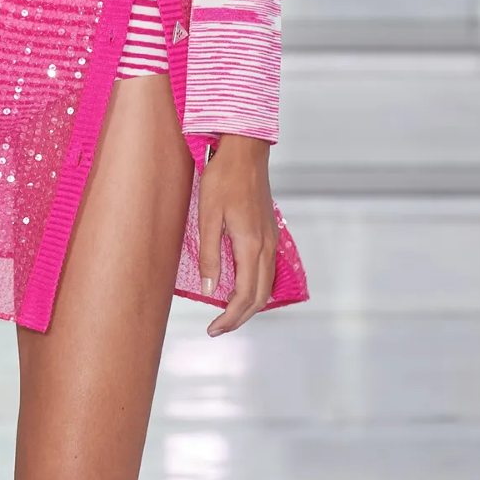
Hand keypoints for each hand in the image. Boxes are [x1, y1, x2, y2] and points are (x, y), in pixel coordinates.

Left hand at [197, 134, 277, 335]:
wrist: (245, 150)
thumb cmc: (222, 178)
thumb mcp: (208, 216)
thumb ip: (211, 255)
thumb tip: (211, 290)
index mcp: (251, 245)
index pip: (245, 296)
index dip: (229, 318)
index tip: (212, 330)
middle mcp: (266, 246)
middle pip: (260, 296)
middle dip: (240, 317)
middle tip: (217, 329)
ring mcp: (271, 239)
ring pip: (266, 285)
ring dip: (249, 304)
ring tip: (226, 313)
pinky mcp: (269, 232)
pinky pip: (267, 270)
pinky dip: (255, 287)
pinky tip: (239, 287)